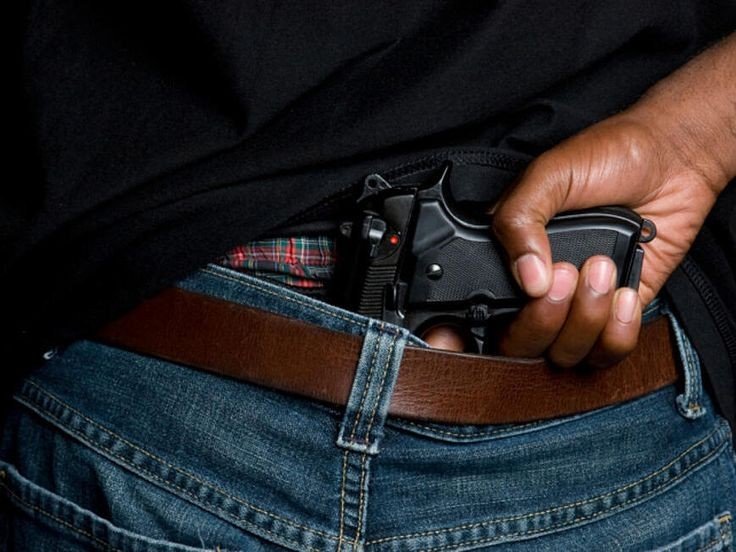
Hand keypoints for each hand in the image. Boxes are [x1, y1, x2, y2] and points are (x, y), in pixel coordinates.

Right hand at [425, 33, 735, 364]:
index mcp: (508, 258)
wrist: (673, 160)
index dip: (464, 333)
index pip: (477, 312)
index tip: (464, 333)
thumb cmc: (607, 158)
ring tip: (602, 267)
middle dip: (541, 319)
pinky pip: (608, 353)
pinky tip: (622, 291)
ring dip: (584, 318)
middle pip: (519, 345)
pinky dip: (616, 331)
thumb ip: (519, 220)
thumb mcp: (548, 175)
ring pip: (564, 354)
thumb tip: (525, 279)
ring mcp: (576, 307)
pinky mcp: (617, 315)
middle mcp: (537, 290)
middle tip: (564, 273)